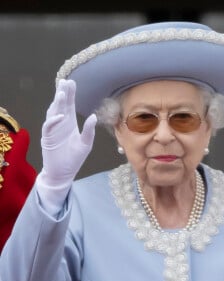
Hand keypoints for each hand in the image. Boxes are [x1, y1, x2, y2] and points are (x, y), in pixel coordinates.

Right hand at [37, 79, 96, 213]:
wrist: (63, 173)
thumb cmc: (74, 159)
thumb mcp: (85, 144)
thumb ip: (89, 131)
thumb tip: (93, 116)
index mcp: (70, 124)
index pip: (70, 106)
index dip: (70, 95)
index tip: (72, 83)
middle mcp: (61, 124)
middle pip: (61, 106)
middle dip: (63, 93)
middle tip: (65, 82)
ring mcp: (53, 130)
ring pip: (53, 113)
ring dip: (57, 104)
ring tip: (62, 93)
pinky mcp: (47, 139)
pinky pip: (49, 127)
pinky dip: (54, 120)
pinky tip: (61, 115)